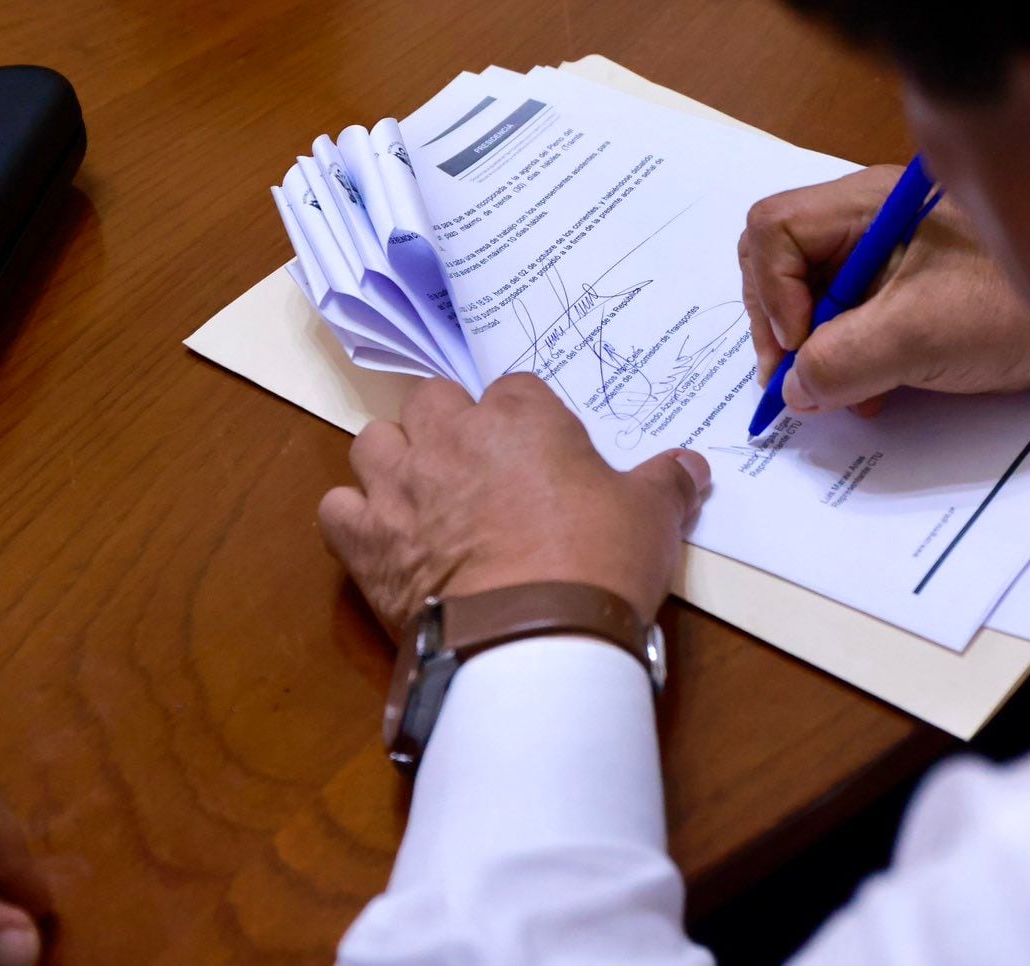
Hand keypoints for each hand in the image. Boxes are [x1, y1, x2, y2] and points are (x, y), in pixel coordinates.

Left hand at [318, 374, 710, 631]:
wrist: (535, 639)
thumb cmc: (597, 562)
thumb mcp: (652, 517)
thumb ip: (668, 482)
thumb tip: (693, 468)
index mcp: (520, 418)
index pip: (515, 389)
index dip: (527, 421)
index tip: (542, 455)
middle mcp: (450, 438)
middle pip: (433, 402)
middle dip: (450, 427)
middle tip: (478, 470)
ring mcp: (401, 488)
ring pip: (374, 443)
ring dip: (395, 463)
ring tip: (423, 497)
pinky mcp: (367, 543)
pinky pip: (336, 509)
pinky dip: (354, 519)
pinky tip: (381, 540)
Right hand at [739, 165, 1029, 415]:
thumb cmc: (1008, 312)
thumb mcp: (918, 339)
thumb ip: (843, 361)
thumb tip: (793, 388)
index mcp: (868, 205)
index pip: (774, 229)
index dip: (772, 292)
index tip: (801, 346)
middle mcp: (866, 218)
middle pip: (778, 258)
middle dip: (779, 322)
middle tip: (794, 378)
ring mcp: (881, 251)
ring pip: (806, 292)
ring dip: (810, 348)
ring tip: (837, 392)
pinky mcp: (899, 286)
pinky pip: (842, 314)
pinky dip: (841, 354)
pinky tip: (868, 389)